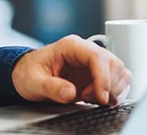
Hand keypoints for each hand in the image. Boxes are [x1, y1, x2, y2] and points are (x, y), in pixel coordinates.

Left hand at [11, 35, 131, 104]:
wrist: (25, 75)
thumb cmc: (29, 72)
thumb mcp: (34, 81)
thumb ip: (51, 87)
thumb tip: (70, 92)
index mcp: (71, 47)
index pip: (97, 56)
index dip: (103, 77)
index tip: (100, 97)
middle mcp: (86, 52)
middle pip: (114, 64)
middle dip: (108, 86)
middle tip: (89, 99)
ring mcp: (93, 64)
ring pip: (120, 72)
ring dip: (113, 90)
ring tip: (92, 99)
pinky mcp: (97, 75)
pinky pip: (118, 81)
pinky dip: (114, 93)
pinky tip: (98, 99)